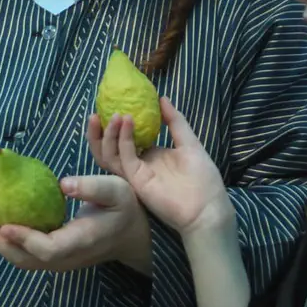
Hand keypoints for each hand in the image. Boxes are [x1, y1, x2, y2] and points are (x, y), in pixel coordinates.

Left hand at [0, 174, 152, 275]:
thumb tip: (63, 184)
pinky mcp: (55, 257)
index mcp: (81, 242)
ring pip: (23, 260)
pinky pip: (26, 254)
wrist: (133, 234)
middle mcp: (67, 257)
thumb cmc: (125, 207)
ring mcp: (60, 260)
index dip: (24, 239)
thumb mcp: (116, 189)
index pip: (48, 249)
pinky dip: (8, 241)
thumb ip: (92, 186)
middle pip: (27, 260)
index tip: (4, 223)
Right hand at [89, 97, 232, 238]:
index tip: (113, 104)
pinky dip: (122, 140)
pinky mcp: (137, 181)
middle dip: (100, 131)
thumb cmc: (203, 178)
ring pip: (109, 155)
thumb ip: (175, 121)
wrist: (208, 208)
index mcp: (150, 156)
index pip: (125, 138)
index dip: (116, 124)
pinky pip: (124, 159)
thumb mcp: (189, 142)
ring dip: (107, 134)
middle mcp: (139, 165)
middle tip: (98, 112)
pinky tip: (127, 123)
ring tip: (114, 115)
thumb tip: (162, 98)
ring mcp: (135, 174)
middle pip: (109, 148)